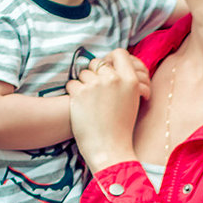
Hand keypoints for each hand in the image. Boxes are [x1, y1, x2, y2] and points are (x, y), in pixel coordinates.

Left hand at [66, 49, 141, 171]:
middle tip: (93, 91)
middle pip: (97, 62)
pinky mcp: (80, 93)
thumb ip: (124, 81)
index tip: (104, 67)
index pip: (119, 53)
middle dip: (93, 73)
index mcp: (130, 80)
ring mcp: (96, 85)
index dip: (109, 58)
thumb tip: (111, 65)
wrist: (109, 148)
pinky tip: (80, 107)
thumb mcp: (131, 100)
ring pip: (83, 73)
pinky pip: (71, 84)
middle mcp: (114, 79)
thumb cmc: (120, 127)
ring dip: (82, 85)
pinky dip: (73, 94)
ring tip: (88, 104)